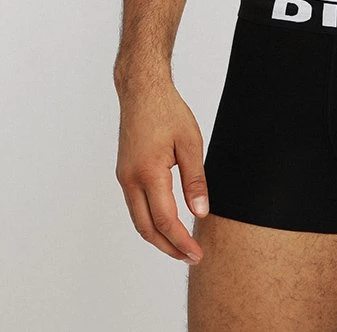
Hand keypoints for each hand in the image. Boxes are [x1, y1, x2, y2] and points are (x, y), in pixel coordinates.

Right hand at [114, 78, 209, 263]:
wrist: (141, 91)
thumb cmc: (168, 111)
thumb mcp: (190, 142)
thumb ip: (195, 180)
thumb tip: (200, 213)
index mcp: (149, 172)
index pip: (165, 219)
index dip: (181, 241)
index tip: (196, 253)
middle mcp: (130, 179)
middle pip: (147, 228)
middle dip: (168, 248)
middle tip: (191, 257)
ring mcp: (124, 177)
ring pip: (138, 220)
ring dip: (158, 237)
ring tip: (181, 247)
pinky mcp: (124, 173)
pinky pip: (135, 206)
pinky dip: (150, 221)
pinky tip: (166, 224)